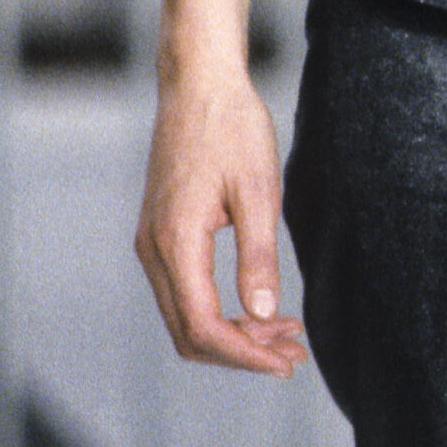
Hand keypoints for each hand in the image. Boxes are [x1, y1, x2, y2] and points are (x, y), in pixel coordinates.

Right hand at [135, 59, 305, 375]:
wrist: (199, 83)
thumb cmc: (231, 128)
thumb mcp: (259, 192)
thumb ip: (259, 257)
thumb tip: (264, 314)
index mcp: (176, 241)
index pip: (204, 326)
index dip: (246, 355)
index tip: (286, 363)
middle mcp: (154, 248)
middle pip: (189, 332)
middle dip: (242, 352)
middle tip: (293, 355)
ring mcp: (152, 242)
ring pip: (185, 316)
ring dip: (233, 333)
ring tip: (286, 335)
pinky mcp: (160, 234)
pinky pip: (184, 292)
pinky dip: (220, 310)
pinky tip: (259, 306)